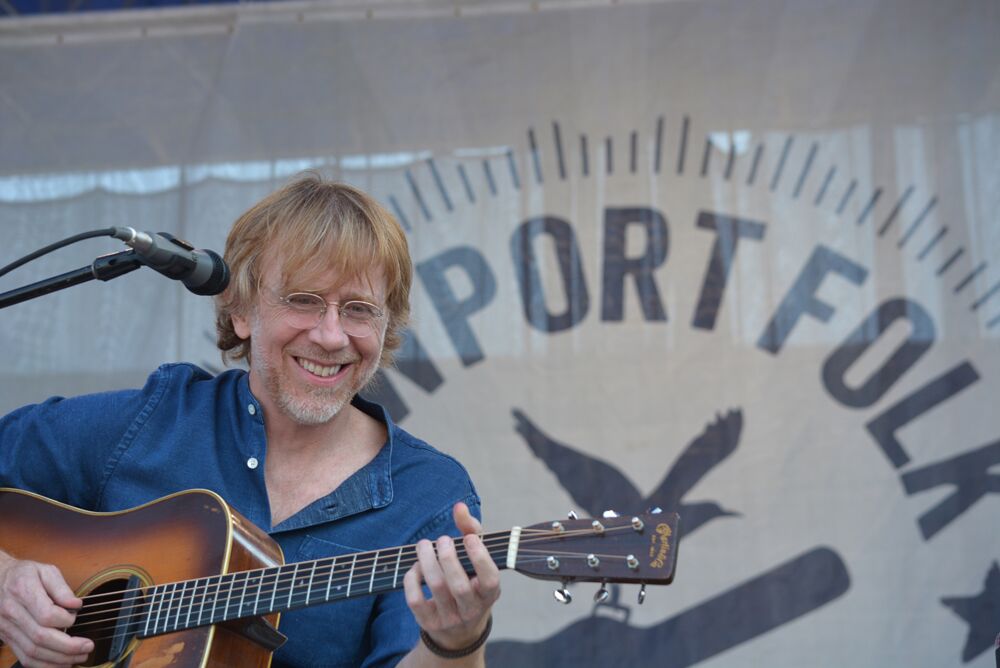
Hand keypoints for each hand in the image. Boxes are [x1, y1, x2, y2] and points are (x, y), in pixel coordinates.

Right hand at [0, 556, 92, 667]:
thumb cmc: (24, 575)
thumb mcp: (45, 570)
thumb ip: (61, 587)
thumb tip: (75, 605)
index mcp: (22, 591)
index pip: (45, 614)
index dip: (65, 620)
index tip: (75, 617)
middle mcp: (11, 612)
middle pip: (40, 637)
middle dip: (68, 646)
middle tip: (87, 646)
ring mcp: (7, 628)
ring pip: (32, 652)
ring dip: (58, 659)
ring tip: (79, 657)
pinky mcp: (7, 639)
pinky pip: (24, 657)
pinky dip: (44, 665)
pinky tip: (61, 663)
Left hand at [403, 503, 500, 651]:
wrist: (458, 630)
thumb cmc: (470, 580)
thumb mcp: (476, 559)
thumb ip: (471, 530)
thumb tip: (459, 506)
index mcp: (489, 594)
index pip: (489, 579)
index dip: (480, 558)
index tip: (469, 538)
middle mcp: (472, 609)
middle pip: (459, 586)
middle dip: (448, 558)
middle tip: (443, 539)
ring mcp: (450, 618)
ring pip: (436, 588)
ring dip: (427, 561)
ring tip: (424, 544)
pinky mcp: (428, 622)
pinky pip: (415, 600)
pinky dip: (412, 578)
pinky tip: (416, 566)